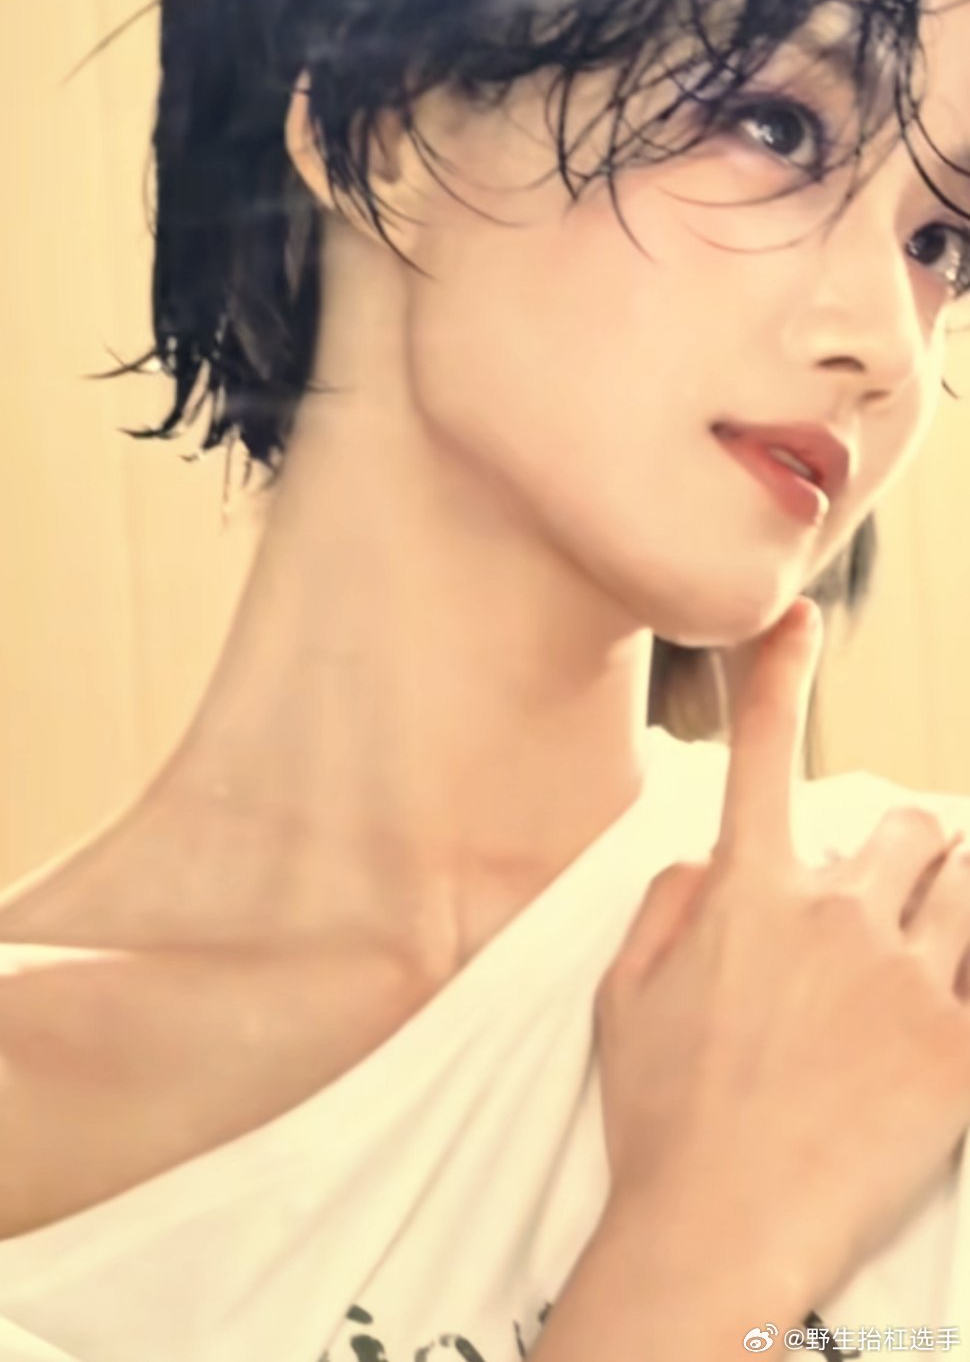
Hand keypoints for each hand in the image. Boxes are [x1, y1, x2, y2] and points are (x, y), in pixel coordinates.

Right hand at [594, 599, 969, 1307]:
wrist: (718, 1234)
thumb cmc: (664, 1119)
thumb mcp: (622, 999)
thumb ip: (665, 906)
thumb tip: (705, 859)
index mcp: (746, 895)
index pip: (762, 756)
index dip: (778, 676)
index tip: (798, 619)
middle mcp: (832, 917)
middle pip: (904, 827)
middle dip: (901, 855)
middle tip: (883, 913)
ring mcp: (905, 981)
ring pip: (965, 886)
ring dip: (951, 903)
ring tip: (925, 955)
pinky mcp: (958, 1051)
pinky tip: (951, 993)